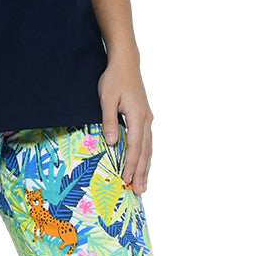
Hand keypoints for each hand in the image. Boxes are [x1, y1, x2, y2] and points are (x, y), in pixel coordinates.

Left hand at [97, 56, 152, 193]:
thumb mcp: (106, 99)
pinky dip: (145, 156)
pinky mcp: (144, 118)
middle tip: (141, 191)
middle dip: (143, 172)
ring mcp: (147, 119)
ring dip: (146, 167)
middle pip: (146, 151)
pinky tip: (144, 165)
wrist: (126, 63)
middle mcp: (146, 120)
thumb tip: (112, 143)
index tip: (128, 179)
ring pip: (148, 148)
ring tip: (144, 185)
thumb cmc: (114, 79)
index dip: (132, 164)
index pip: (135, 146)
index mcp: (138, 116)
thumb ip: (109, 121)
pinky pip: (147, 142)